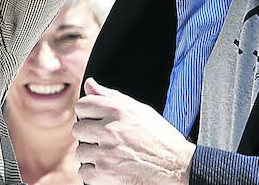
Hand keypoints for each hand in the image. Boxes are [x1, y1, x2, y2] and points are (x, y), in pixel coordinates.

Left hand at [75, 78, 194, 184]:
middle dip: (89, 136)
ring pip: (81, 152)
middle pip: (78, 129)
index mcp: (118, 110)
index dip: (89, 114)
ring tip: (110, 157)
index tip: (97, 122)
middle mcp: (110, 129)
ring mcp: (106, 153)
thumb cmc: (161, 138)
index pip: (82, 105)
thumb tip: (89, 84)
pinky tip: (110, 170)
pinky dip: (95, 175)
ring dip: (92, 157)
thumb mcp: (140, 110)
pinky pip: (85, 173)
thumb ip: (111, 96)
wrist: (179, 167)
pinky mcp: (106, 174)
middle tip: (105, 142)